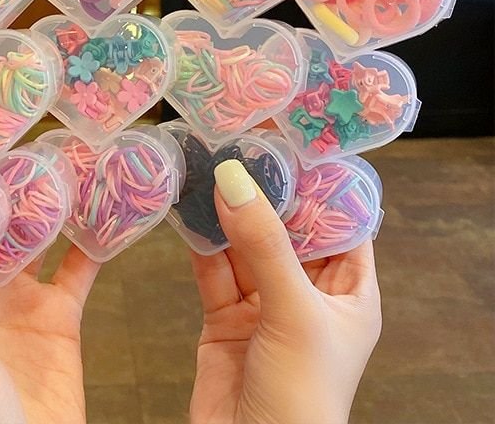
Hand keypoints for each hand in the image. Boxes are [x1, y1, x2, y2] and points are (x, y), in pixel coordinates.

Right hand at [189, 162, 380, 423]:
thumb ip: (264, 244)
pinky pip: (213, 268)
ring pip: (244, 243)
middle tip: (240, 141)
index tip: (292, 138)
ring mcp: (264, 304)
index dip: (320, 181)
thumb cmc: (302, 400)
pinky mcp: (224, 317)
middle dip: (264, 188)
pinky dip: (199, 240)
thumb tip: (236, 178)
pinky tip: (188, 207)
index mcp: (348, 292)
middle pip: (287, 226)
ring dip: (227, 210)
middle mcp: (308, 293)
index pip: (341, 221)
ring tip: (208, 163)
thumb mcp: (294, 313)